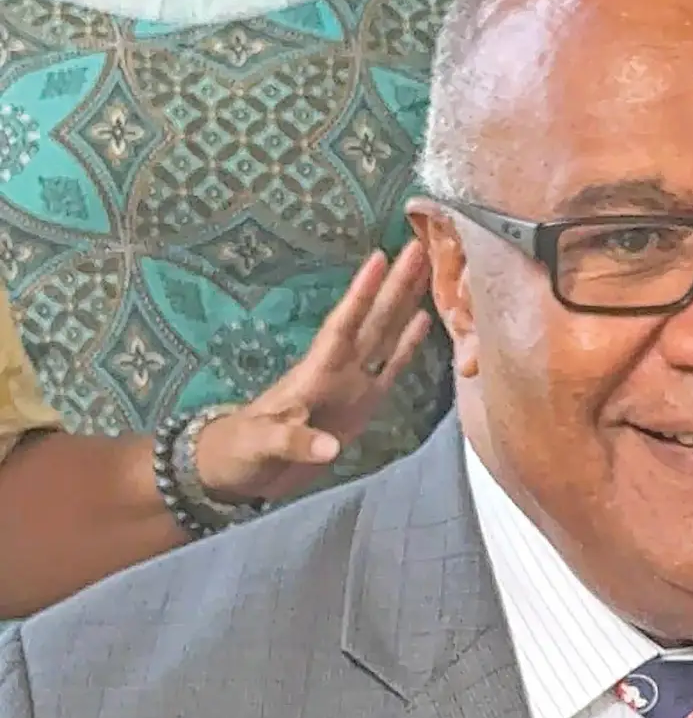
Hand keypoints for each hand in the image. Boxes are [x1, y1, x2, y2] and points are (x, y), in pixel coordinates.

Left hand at [193, 245, 433, 507]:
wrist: (242, 470)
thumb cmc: (242, 450)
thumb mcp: (260, 444)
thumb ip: (294, 442)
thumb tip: (330, 448)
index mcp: (313, 373)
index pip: (342, 327)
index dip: (360, 295)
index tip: (380, 258)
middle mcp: (337, 370)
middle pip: (371, 320)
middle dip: (395, 285)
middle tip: (418, 247)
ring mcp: (351, 384)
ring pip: (383, 335)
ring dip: (404, 304)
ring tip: (426, 270)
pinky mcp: (361, 405)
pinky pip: (390, 368)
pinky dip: (407, 345)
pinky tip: (422, 320)